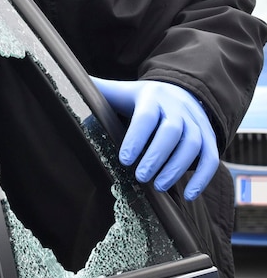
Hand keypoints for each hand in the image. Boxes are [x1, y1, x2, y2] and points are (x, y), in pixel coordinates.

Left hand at [90, 78, 218, 199]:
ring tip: (159, 186)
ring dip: (177, 168)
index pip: (146, 116)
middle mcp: (177, 108)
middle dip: (157, 155)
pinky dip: (203, 177)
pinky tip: (188, 195)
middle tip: (141, 176)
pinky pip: (211, 157)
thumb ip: (98, 92)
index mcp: (151, 97)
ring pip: (194, 144)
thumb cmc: (142, 100)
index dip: (136, 138)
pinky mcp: (209, 137)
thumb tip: (66, 82)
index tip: (124, 159)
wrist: (181, 92)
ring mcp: (195, 122)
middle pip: (172, 131)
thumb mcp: (121, 92)